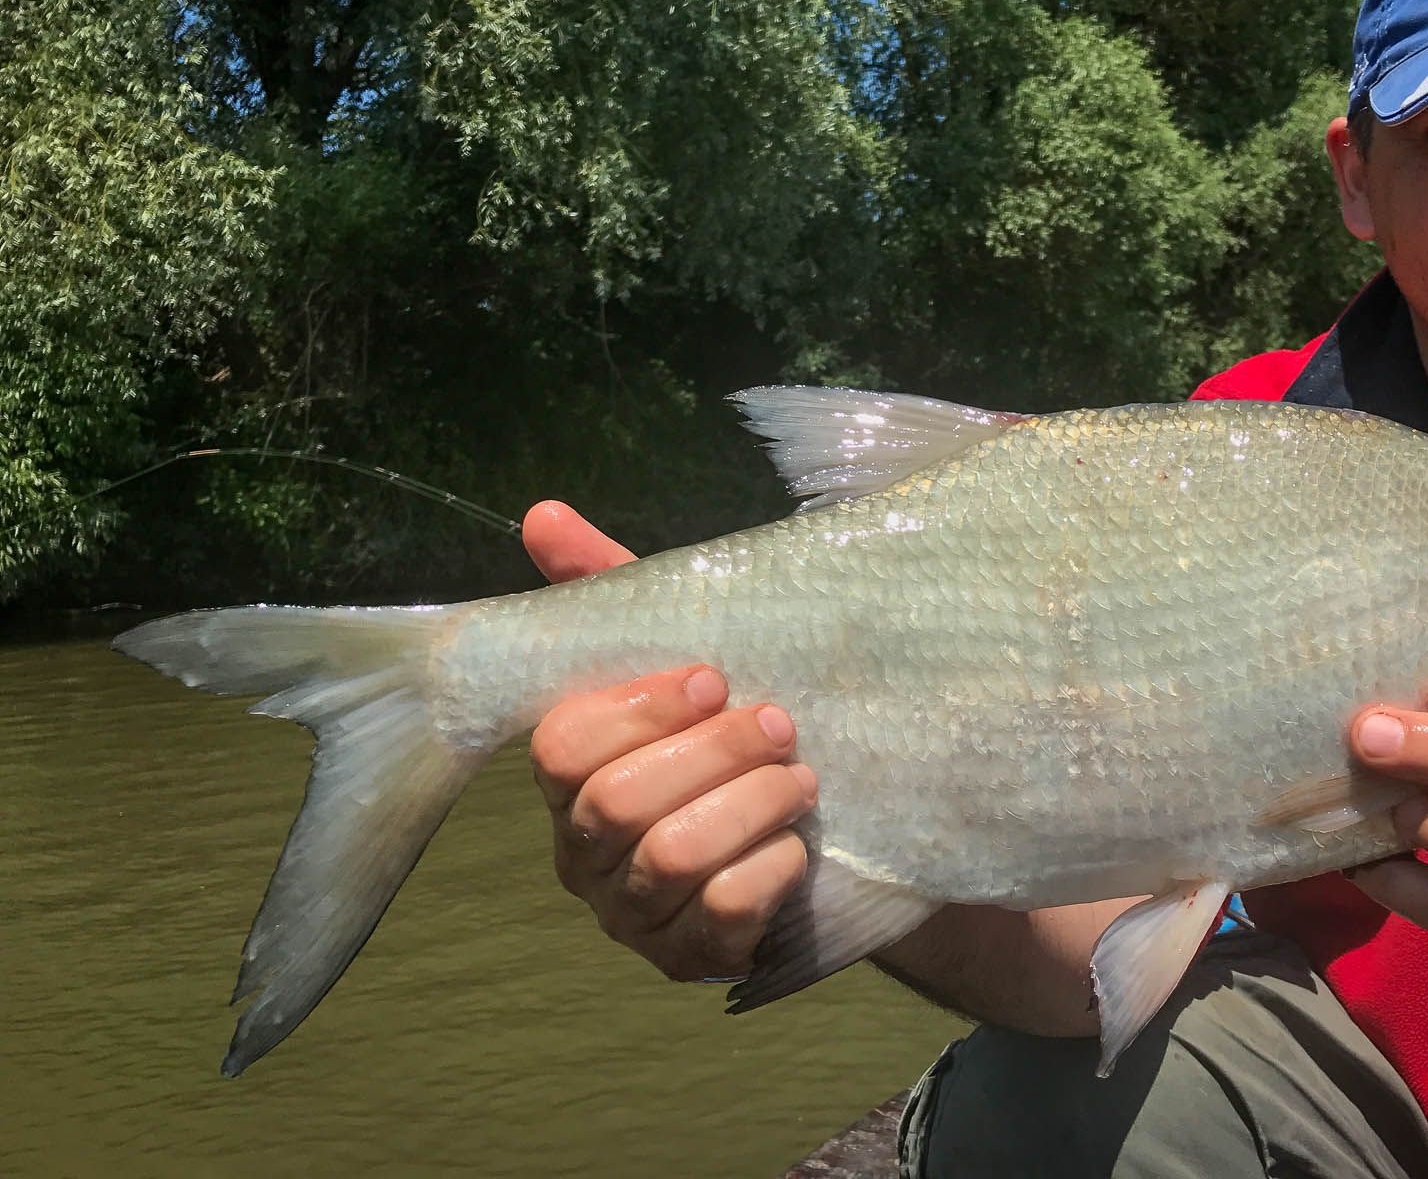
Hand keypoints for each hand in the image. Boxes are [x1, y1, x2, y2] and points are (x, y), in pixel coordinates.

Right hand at [522, 500, 816, 979]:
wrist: (835, 826)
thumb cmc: (733, 729)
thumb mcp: (683, 654)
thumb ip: (611, 589)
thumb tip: (543, 514)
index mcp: (569, 776)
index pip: (563, 746)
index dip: (639, 708)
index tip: (712, 677)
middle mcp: (583, 852)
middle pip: (616, 804)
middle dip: (711, 755)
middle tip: (781, 723)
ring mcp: (633, 916)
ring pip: (669, 860)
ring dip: (748, 807)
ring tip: (802, 778)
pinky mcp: (692, 962)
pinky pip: (719, 920)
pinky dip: (767, 874)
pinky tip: (799, 846)